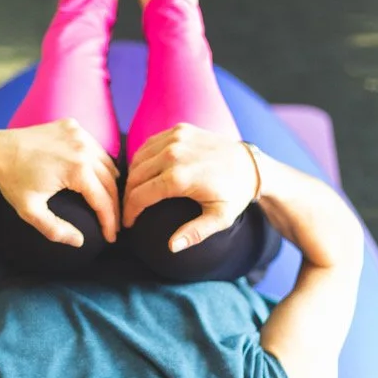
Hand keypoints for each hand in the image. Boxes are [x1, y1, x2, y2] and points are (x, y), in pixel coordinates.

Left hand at [0, 120, 120, 245]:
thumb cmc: (13, 182)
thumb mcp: (31, 211)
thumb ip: (56, 230)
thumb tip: (80, 242)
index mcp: (77, 169)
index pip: (103, 200)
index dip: (109, 221)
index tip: (111, 237)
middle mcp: (83, 147)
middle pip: (111, 181)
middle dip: (114, 206)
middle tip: (113, 224)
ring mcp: (79, 133)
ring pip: (107, 162)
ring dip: (110, 183)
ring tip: (108, 203)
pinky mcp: (73, 125)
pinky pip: (95, 147)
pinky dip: (99, 163)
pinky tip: (96, 177)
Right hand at [122, 124, 259, 250]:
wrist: (251, 165)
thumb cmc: (235, 194)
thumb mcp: (219, 218)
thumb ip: (194, 233)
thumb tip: (171, 247)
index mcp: (180, 177)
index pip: (140, 195)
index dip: (130, 212)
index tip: (128, 224)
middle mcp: (174, 153)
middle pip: (134, 177)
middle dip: (127, 196)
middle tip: (128, 211)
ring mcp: (176, 138)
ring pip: (138, 159)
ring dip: (132, 177)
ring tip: (134, 194)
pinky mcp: (179, 129)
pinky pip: (149, 145)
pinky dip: (142, 159)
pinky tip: (144, 174)